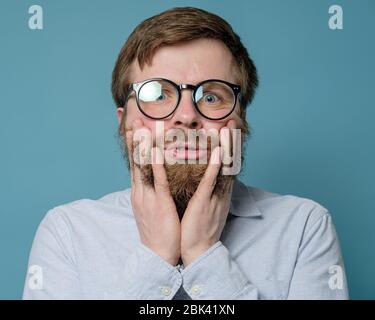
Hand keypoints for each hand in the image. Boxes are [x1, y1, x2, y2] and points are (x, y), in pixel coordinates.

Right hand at [126, 119, 180, 265]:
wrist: (157, 253)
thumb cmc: (158, 229)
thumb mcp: (151, 206)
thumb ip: (151, 190)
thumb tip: (153, 178)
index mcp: (139, 191)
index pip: (134, 162)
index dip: (132, 143)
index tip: (130, 125)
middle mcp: (139, 190)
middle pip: (134, 159)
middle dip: (132, 138)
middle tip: (131, 117)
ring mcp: (147, 196)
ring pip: (143, 166)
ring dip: (142, 145)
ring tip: (140, 125)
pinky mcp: (159, 203)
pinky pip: (158, 180)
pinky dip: (155, 164)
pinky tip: (154, 150)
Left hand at [180, 120, 235, 265]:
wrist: (197, 251)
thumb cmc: (198, 228)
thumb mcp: (205, 205)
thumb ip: (207, 190)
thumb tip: (206, 178)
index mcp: (218, 191)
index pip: (226, 164)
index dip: (228, 145)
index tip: (228, 128)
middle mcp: (220, 191)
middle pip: (228, 161)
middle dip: (230, 140)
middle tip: (233, 119)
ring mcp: (214, 196)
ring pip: (222, 168)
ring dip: (225, 146)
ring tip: (227, 127)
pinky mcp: (205, 203)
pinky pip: (210, 182)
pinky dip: (215, 167)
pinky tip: (219, 152)